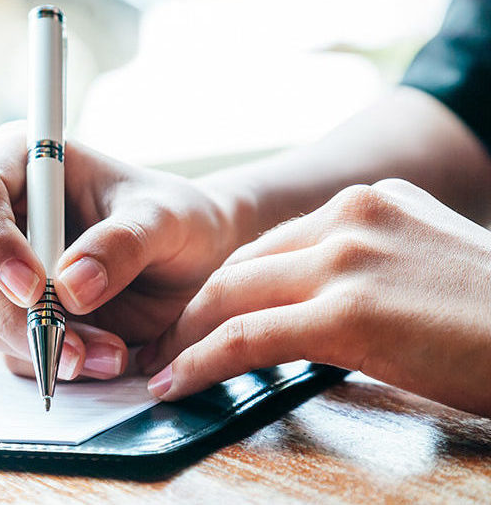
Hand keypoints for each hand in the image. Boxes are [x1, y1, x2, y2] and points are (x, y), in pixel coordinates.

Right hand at [0, 121, 240, 380]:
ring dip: (41, 346)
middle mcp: (2, 215)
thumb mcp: (165, 220)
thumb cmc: (177, 220)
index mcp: (24, 163)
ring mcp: (1, 270)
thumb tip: (70, 288)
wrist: (195, 264)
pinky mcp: (16, 315)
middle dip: (17, 314)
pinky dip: (53, 363)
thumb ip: (121, 243)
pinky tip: (103, 358)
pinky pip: (12, 350)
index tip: (33, 286)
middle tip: (73, 348)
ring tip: (111, 354)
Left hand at [139, 178, 490, 415]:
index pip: (272, 244)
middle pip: (241, 265)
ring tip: (160, 368)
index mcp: (368, 202)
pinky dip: (201, 362)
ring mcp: (346, 259)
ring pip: (231, 296)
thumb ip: (368, 266)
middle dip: (194, 309)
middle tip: (164, 343)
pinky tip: (178, 383)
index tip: (200, 314)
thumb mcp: (425, 265)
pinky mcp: (346, 311)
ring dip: (185, 337)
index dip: (227, 284)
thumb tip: (317, 302)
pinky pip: (246, 337)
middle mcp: (350, 217)